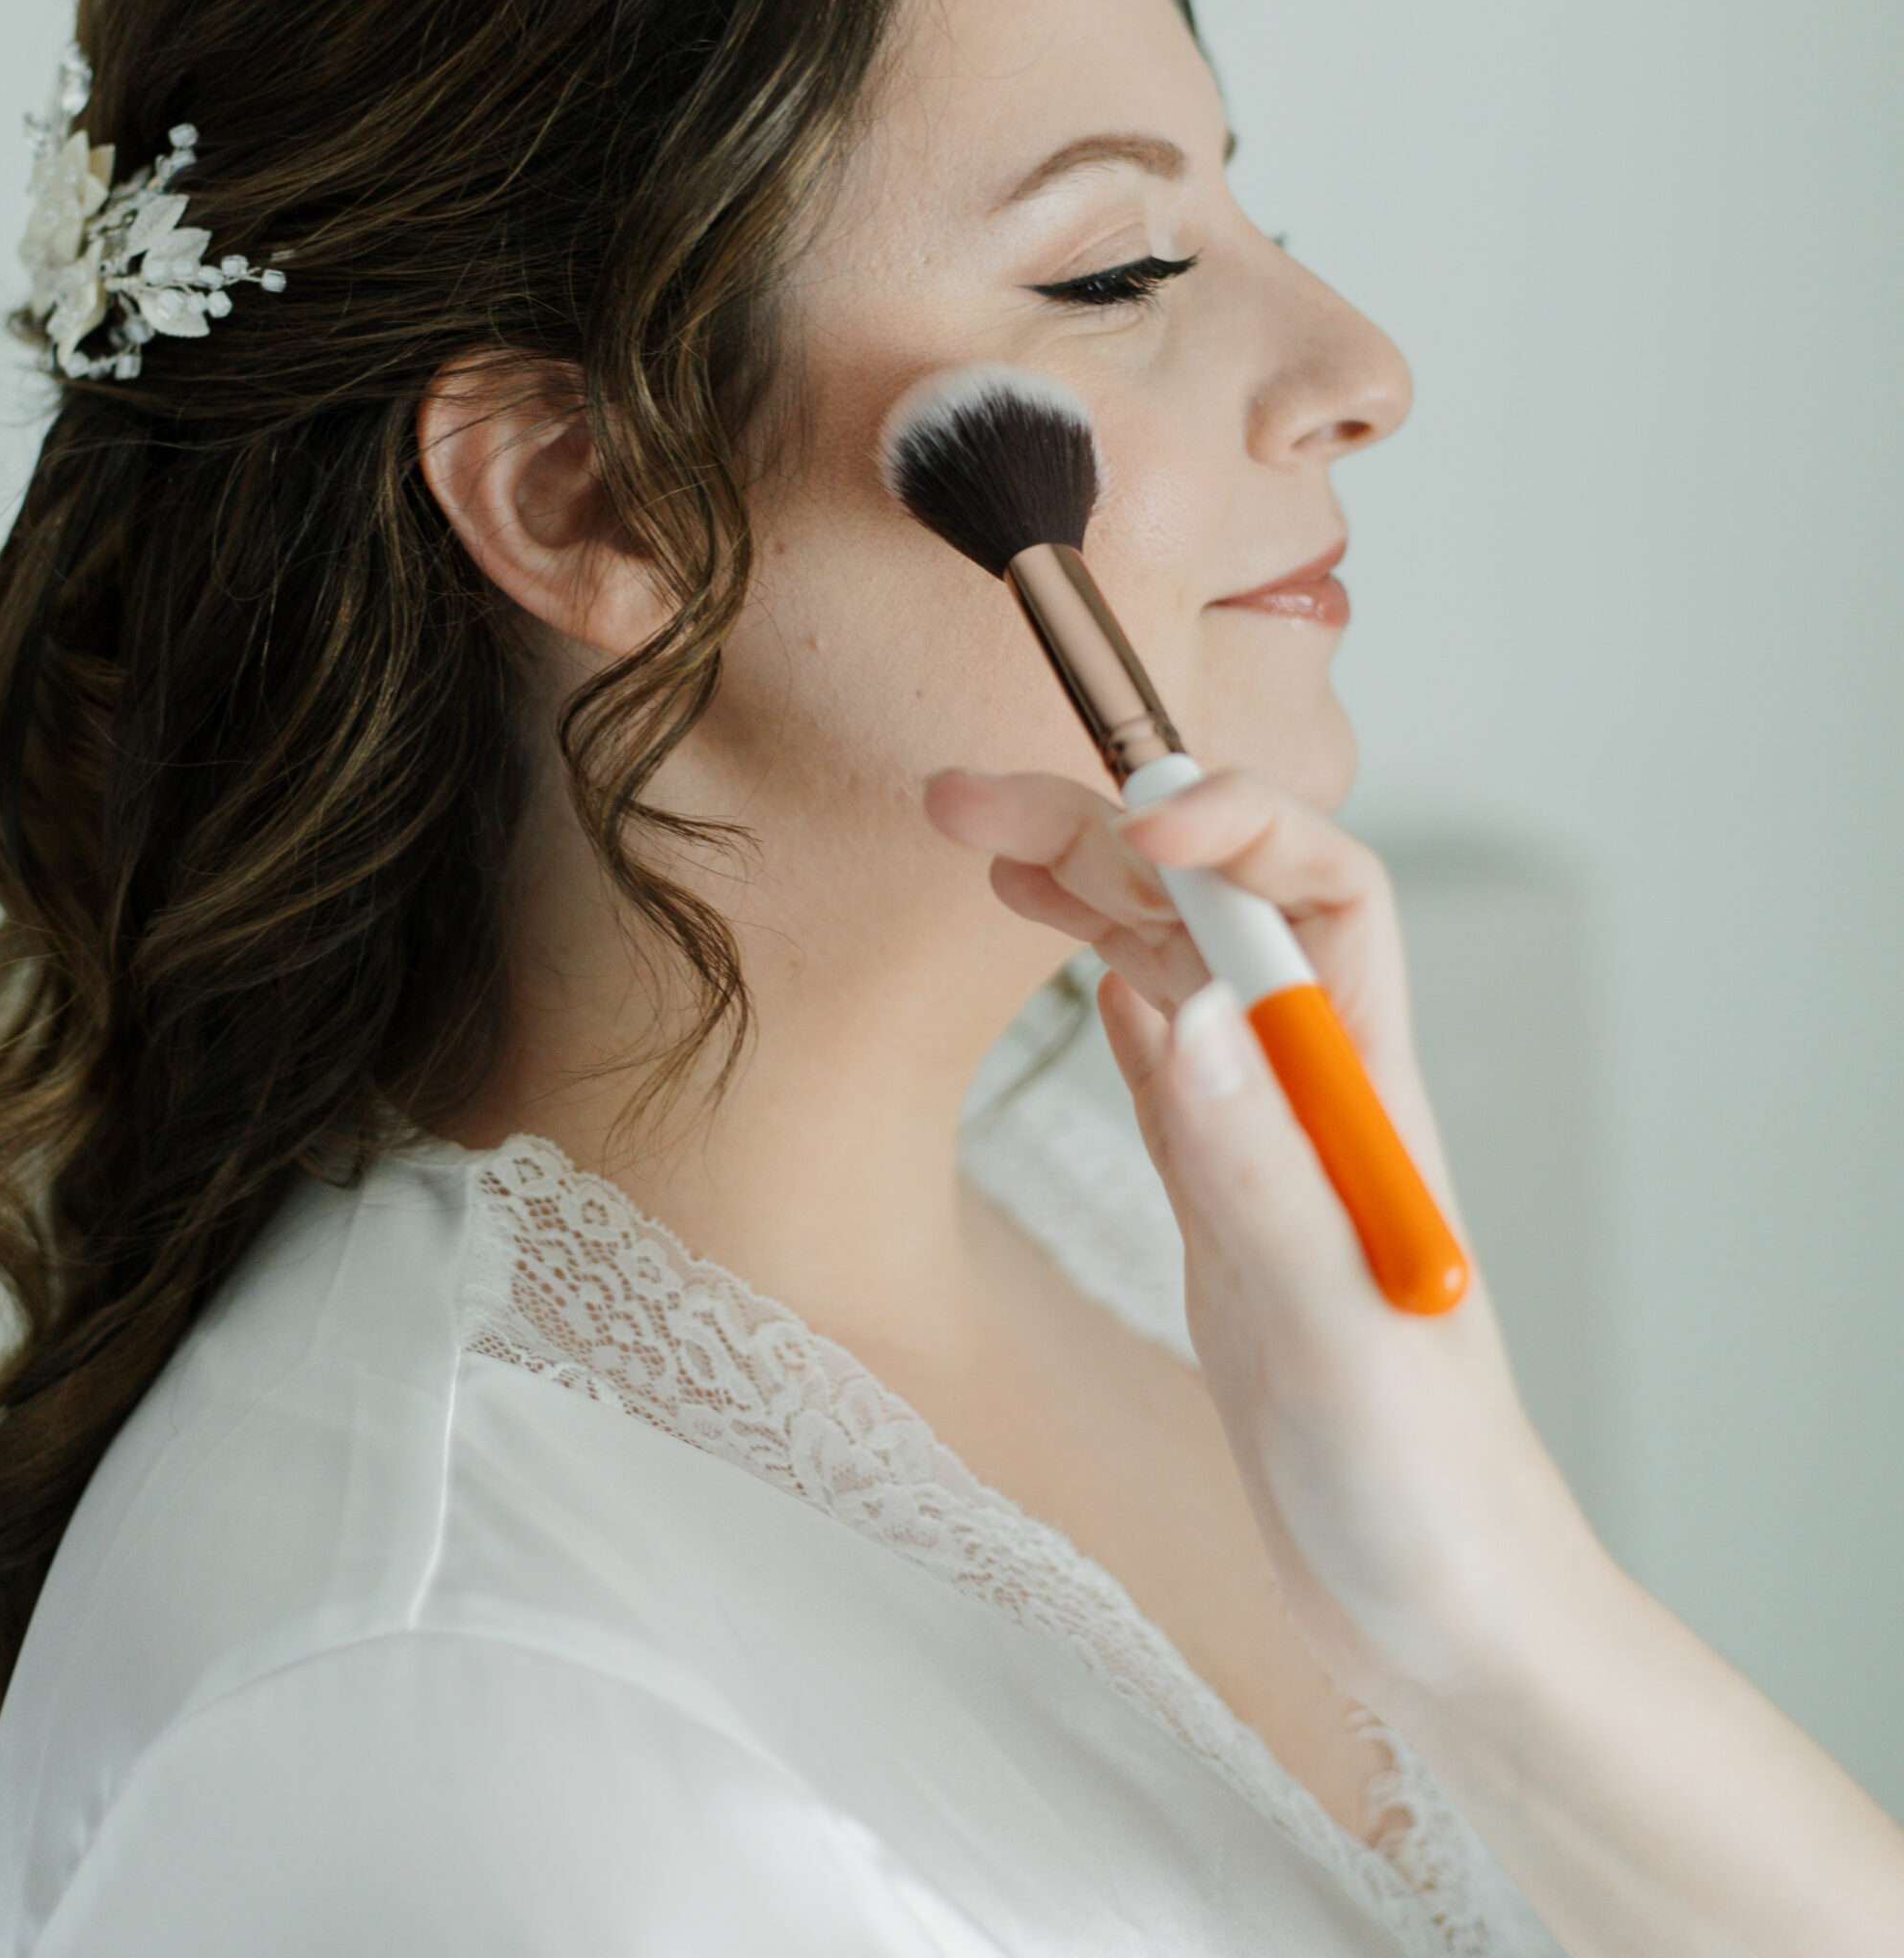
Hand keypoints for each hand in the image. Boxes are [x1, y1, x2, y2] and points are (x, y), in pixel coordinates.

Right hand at [923, 763, 1596, 1716]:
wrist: (1444, 1610)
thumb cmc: (1420, 1489)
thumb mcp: (1332, 1332)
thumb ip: (1254, 1168)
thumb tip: (1177, 1002)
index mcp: (1363, 1102)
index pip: (1323, 895)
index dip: (1234, 825)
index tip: (1129, 819)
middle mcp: (1315, 1101)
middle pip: (1218, 914)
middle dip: (1105, 834)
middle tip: (967, 801)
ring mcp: (1266, 1151)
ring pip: (1178, 973)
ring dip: (1093, 894)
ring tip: (987, 846)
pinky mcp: (1227, 1209)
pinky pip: (1167, 1062)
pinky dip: (1114, 987)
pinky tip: (1079, 956)